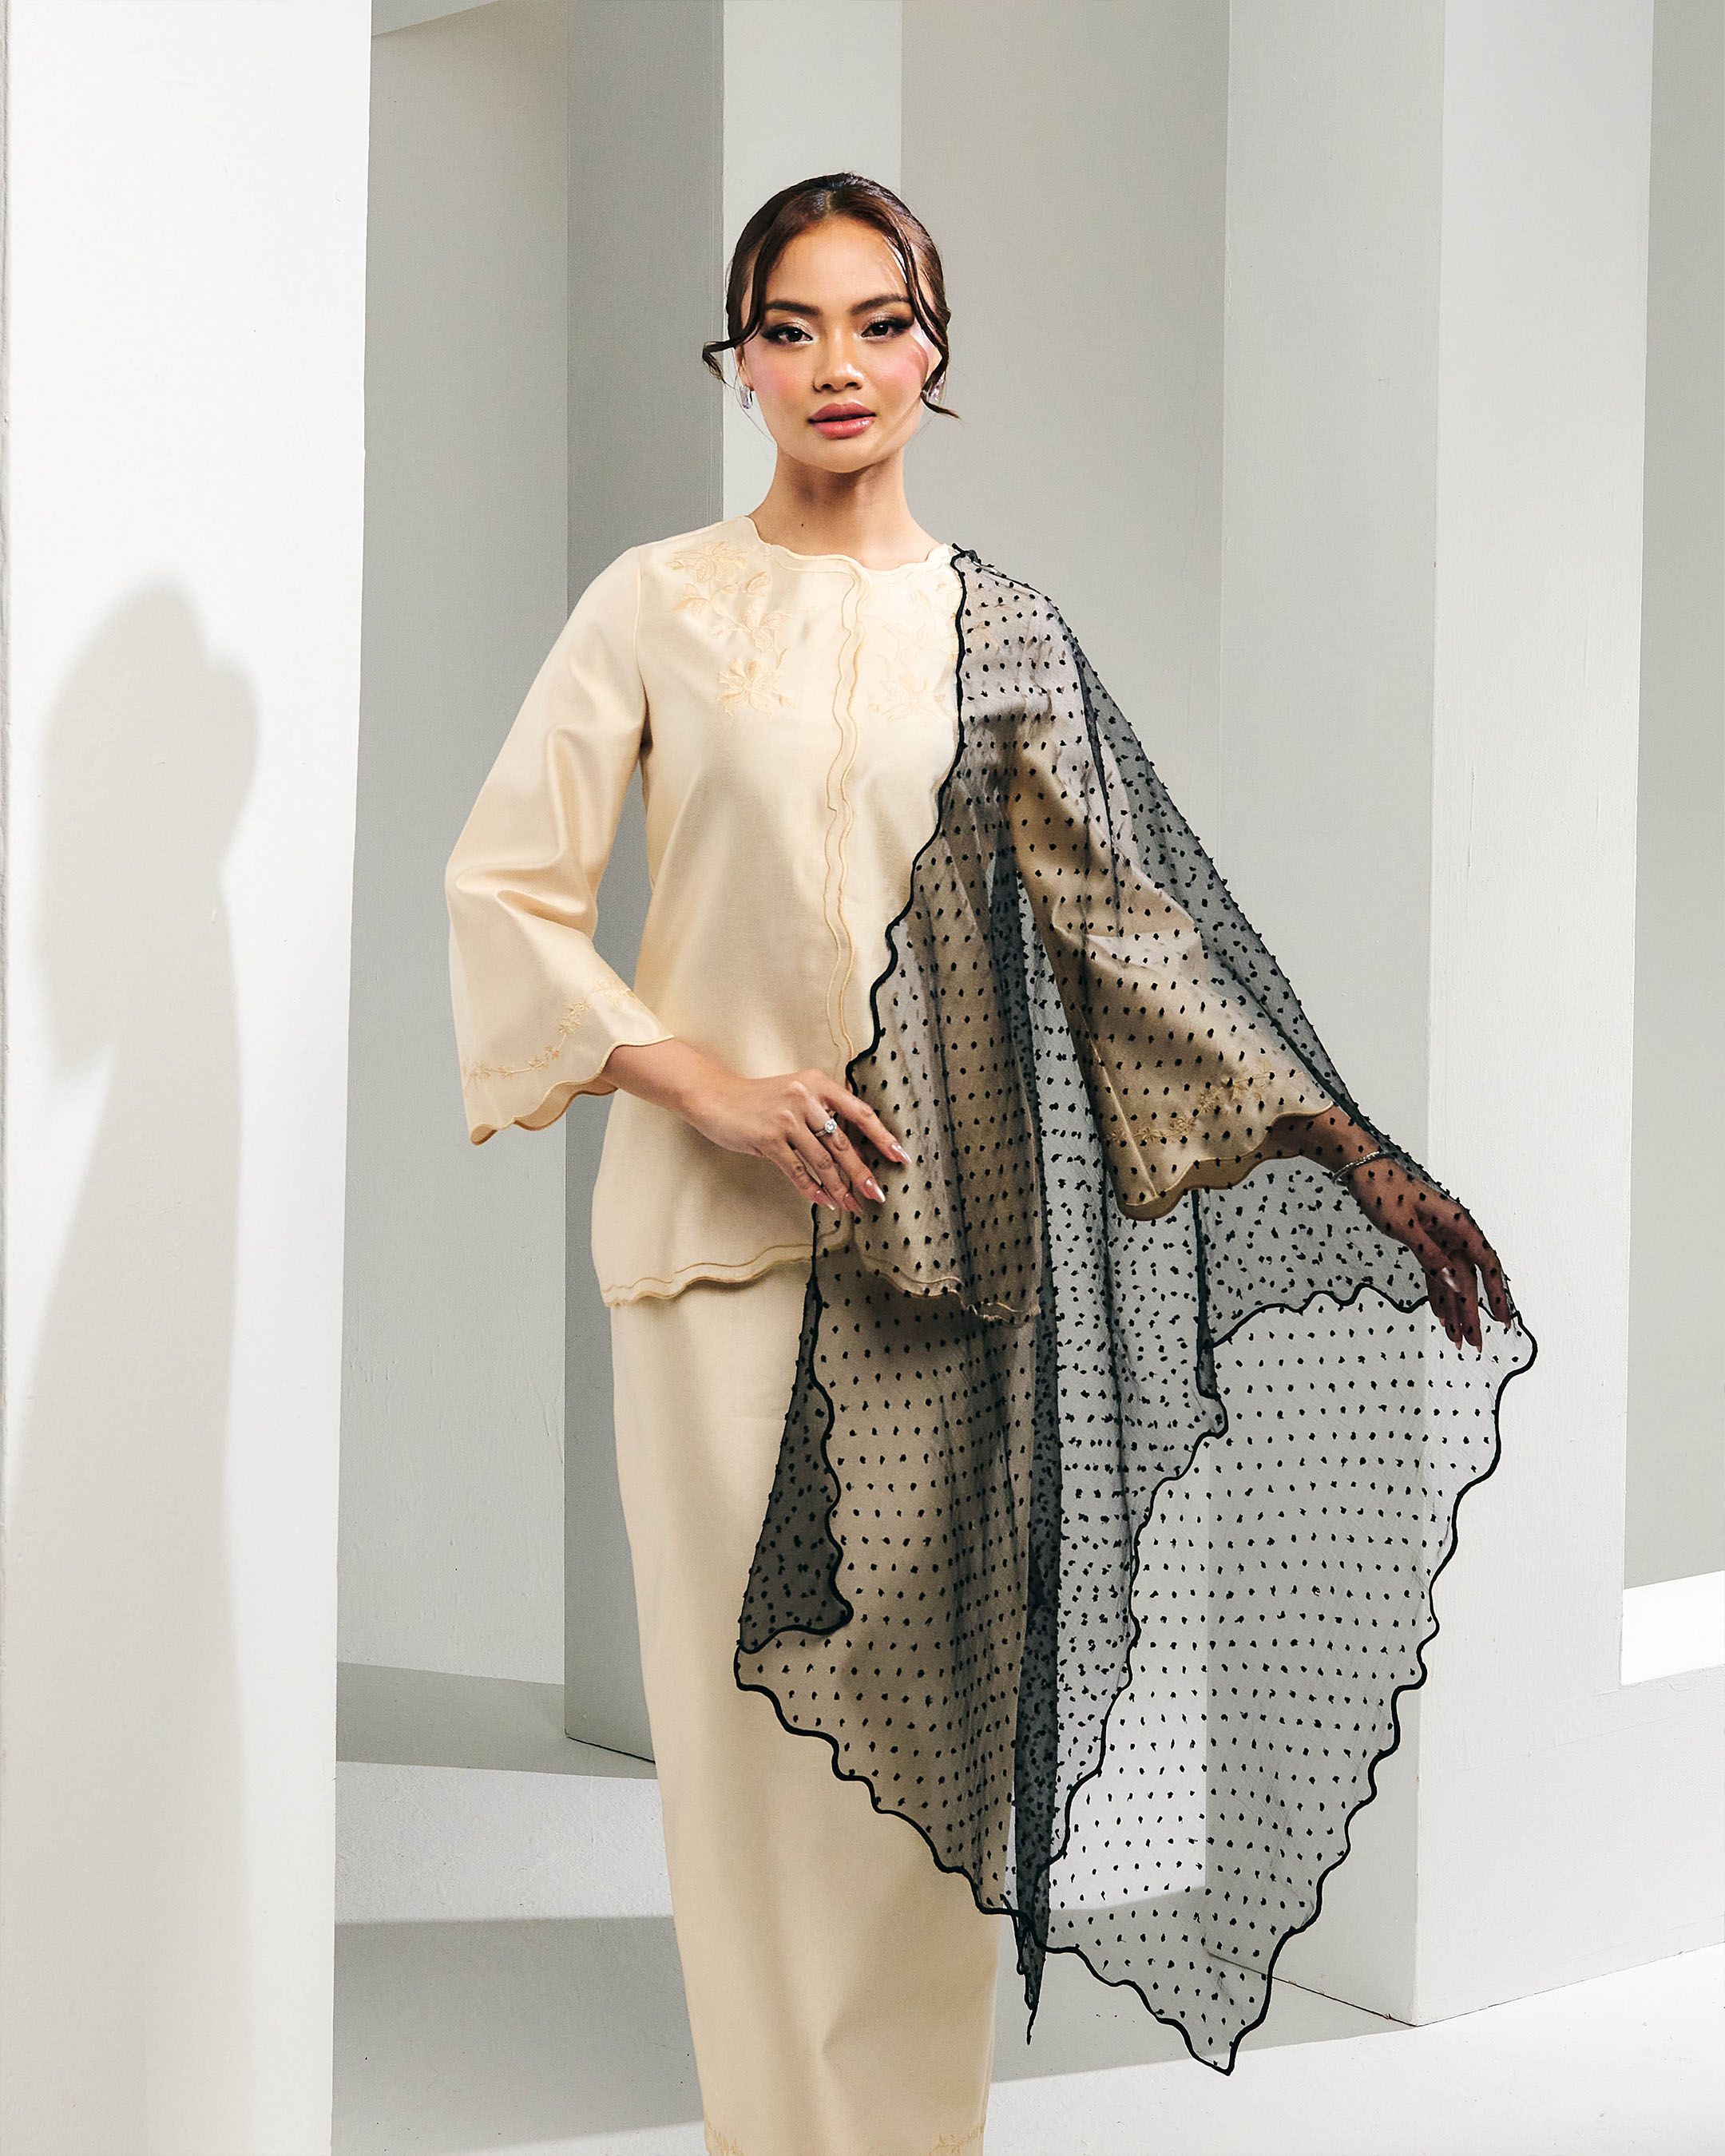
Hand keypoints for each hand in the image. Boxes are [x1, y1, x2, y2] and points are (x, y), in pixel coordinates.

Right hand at [686, 1066, 909, 1214]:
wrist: (715, 1097)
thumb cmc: (758, 1100)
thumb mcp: (796, 1094)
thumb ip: (823, 1114)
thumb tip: (852, 1152)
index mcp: (818, 1084)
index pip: (859, 1112)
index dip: (882, 1136)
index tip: (899, 1156)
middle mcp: (806, 1097)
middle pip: (843, 1144)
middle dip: (862, 1173)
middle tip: (877, 1194)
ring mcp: (787, 1118)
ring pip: (823, 1162)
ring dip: (839, 1188)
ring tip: (851, 1205)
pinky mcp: (768, 1139)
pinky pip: (798, 1171)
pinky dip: (812, 1189)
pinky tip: (824, 1200)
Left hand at [1342, 1155, 1516, 1353]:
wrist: (1365, 1173)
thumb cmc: (1385, 1192)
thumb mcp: (1406, 1227)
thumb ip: (1430, 1256)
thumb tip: (1455, 1284)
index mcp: (1457, 1224)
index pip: (1485, 1262)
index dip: (1496, 1291)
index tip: (1502, 1318)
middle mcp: (1453, 1233)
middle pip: (1468, 1278)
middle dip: (1472, 1313)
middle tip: (1474, 1343)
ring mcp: (1439, 1238)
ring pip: (1452, 1280)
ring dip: (1454, 1309)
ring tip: (1456, 1339)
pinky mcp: (1425, 1242)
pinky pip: (1436, 1273)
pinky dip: (1438, 1295)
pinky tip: (1441, 1317)